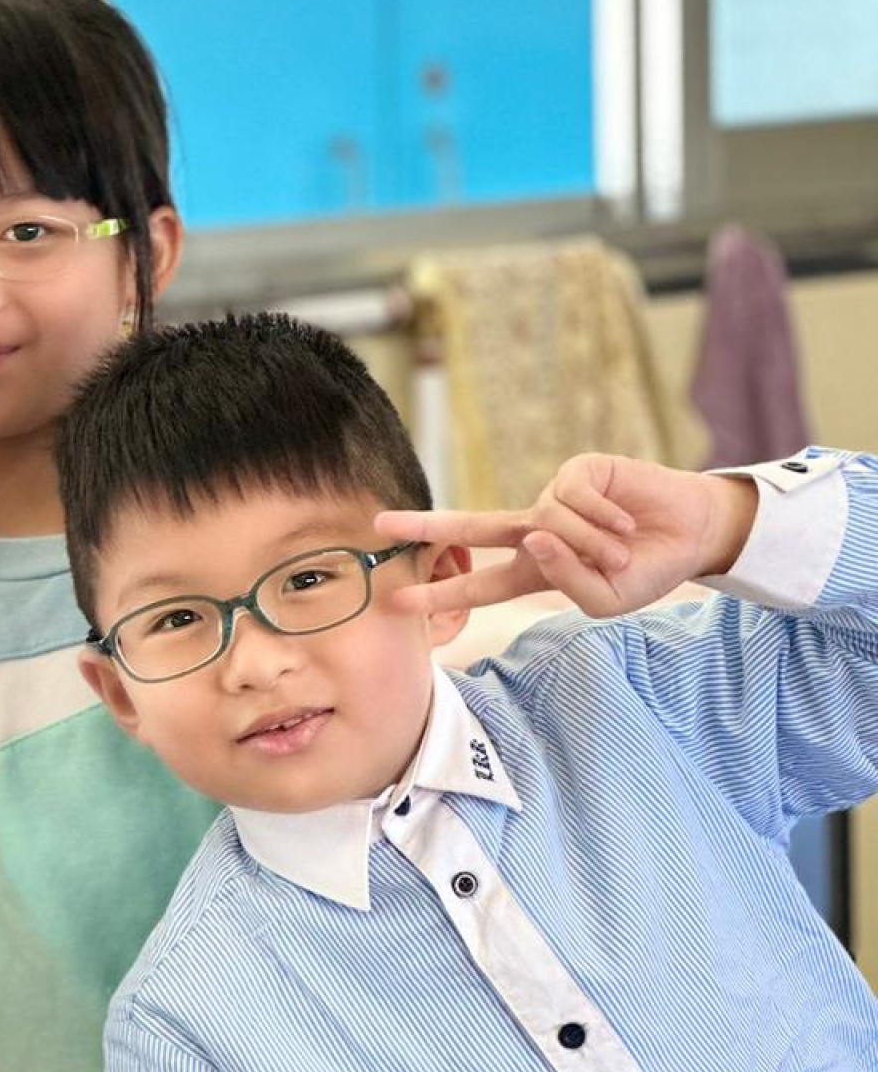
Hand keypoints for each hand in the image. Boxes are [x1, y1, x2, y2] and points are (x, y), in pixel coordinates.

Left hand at [376, 457, 757, 619]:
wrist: (691, 535)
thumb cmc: (646, 570)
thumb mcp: (605, 598)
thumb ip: (565, 579)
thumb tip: (535, 536)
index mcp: (534, 570)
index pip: (478, 584)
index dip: (440, 595)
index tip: (395, 601)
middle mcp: (536, 531)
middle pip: (471, 527)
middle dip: (426, 526)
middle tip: (379, 524)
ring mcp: (554, 498)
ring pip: (548, 524)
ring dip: (590, 546)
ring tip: (622, 550)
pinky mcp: (579, 470)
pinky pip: (573, 498)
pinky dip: (603, 518)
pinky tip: (626, 522)